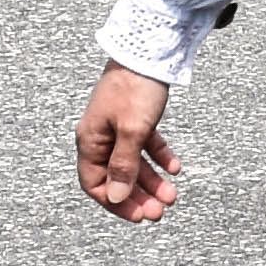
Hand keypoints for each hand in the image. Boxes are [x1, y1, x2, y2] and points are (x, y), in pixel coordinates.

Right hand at [76, 66, 183, 220]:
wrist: (148, 49)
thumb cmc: (135, 88)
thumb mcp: (132, 131)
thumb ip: (124, 166)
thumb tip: (116, 197)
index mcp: (90, 140)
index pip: (95, 184)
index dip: (115, 202)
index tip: (139, 216)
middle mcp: (100, 136)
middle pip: (116, 176)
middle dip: (138, 196)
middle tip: (160, 211)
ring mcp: (118, 126)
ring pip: (133, 163)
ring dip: (152, 180)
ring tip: (172, 195)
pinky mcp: (135, 116)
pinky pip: (145, 145)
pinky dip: (159, 156)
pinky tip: (175, 168)